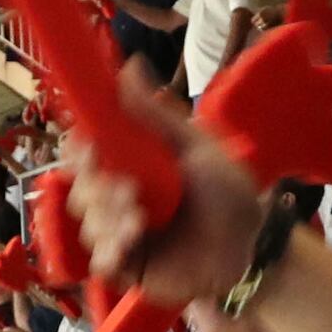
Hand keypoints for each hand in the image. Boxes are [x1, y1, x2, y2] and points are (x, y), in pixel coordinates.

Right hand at [73, 93, 264, 309]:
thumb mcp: (196, 148)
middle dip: (95, 188)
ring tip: (139, 222)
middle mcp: (123, 198)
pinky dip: (109, 251)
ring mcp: (125, 234)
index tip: (86, 146)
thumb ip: (157, 115)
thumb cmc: (231, 193)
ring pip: (89, 224)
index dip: (79, 150)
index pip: (88, 154)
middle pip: (81, 188)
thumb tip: (131, 64)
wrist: (252, 246)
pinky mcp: (132, 268)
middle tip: (126, 190)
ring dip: (107, 219)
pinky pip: (102, 262)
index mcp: (134, 166)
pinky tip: (128, 244)